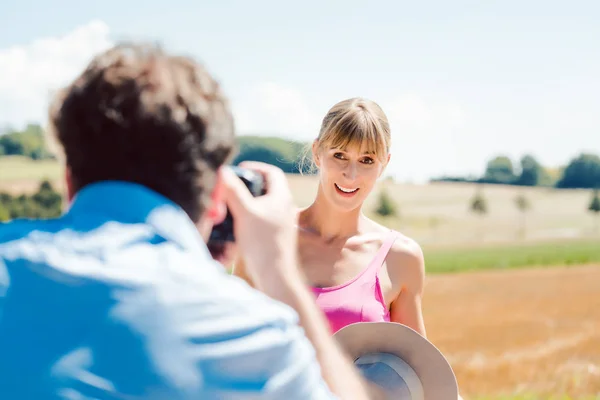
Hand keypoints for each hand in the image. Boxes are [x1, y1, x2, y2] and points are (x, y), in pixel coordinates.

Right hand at [221, 162, 299, 291]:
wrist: (275, 274)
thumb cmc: (262, 242)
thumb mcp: (244, 212)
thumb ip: (233, 190)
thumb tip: (224, 171)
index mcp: (282, 197)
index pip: (271, 172)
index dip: (255, 167)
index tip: (238, 170)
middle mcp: (285, 207)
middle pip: (266, 187)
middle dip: (248, 185)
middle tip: (231, 188)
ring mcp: (282, 221)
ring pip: (263, 203)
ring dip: (247, 201)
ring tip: (231, 205)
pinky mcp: (276, 234)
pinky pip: (262, 217)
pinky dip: (249, 215)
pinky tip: (237, 224)